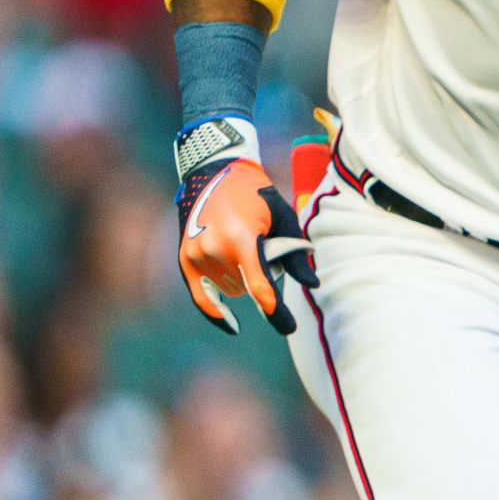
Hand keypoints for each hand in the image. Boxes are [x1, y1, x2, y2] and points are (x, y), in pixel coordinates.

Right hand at [176, 158, 318, 335]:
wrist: (214, 172)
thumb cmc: (255, 193)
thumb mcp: (282, 217)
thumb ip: (296, 253)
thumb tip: (313, 285)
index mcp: (242, 239)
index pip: (261, 289)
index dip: (277, 314)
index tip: (290, 327)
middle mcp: (215, 251)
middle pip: (248, 288)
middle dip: (263, 278)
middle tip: (266, 249)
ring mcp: (197, 256)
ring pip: (231, 291)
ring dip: (243, 282)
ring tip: (245, 250)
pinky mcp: (185, 259)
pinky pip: (201, 297)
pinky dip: (216, 311)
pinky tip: (232, 325)